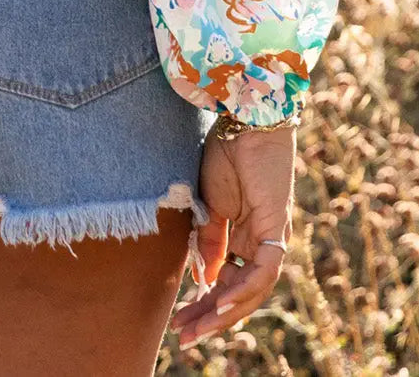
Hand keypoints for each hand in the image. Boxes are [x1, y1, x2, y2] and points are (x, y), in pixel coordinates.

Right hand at [169, 123, 295, 348]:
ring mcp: (271, 237)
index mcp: (244, 235)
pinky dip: (242, 289)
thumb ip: (210, 240)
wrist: (243, 121)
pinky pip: (263, 271)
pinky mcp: (276, 229)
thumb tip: (205, 277)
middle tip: (184, 336)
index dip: (203, 301)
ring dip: (224, 311)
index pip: (226, 280)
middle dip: (210, 316)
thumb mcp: (209, 203)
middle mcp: (260, 242)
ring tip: (197, 326)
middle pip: (239, 292)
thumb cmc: (226, 152)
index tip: (179, 318)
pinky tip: (218, 302)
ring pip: (252, 290)